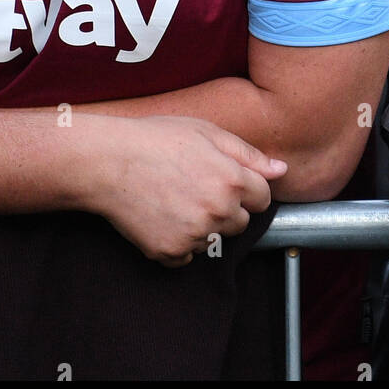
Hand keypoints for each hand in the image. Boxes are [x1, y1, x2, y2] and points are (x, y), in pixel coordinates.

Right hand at [87, 115, 285, 266]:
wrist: (106, 162)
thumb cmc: (157, 139)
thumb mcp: (207, 133)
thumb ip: (249, 155)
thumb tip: (282, 170)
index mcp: (233, 180)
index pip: (263, 198)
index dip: (246, 188)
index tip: (224, 180)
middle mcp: (218, 211)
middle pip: (241, 223)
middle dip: (226, 209)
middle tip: (195, 188)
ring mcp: (194, 235)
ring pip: (214, 240)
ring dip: (203, 227)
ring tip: (174, 199)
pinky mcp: (170, 252)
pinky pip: (187, 256)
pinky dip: (178, 242)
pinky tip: (162, 217)